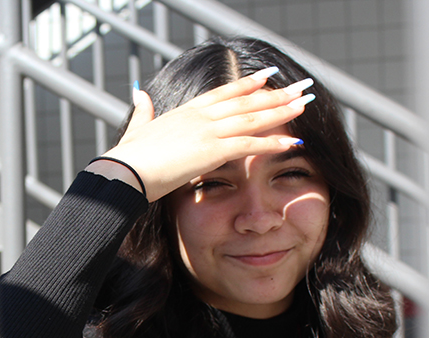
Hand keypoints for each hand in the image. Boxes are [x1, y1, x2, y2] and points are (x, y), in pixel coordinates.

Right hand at [86, 70, 312, 201]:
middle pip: (245, 101)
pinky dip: (272, 143)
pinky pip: (249, 144)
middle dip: (275, 94)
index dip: (247, 84)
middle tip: (301, 88)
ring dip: (281, 112)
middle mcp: (200, 116)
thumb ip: (142, 111)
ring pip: (252, 118)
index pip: (223, 93)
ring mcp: (207, 131)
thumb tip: (138, 95)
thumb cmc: (128, 157)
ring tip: (304, 105)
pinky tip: (291, 142)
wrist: (124, 172)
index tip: (267, 76)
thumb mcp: (136, 128)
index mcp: (185, 112)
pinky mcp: (211, 151)